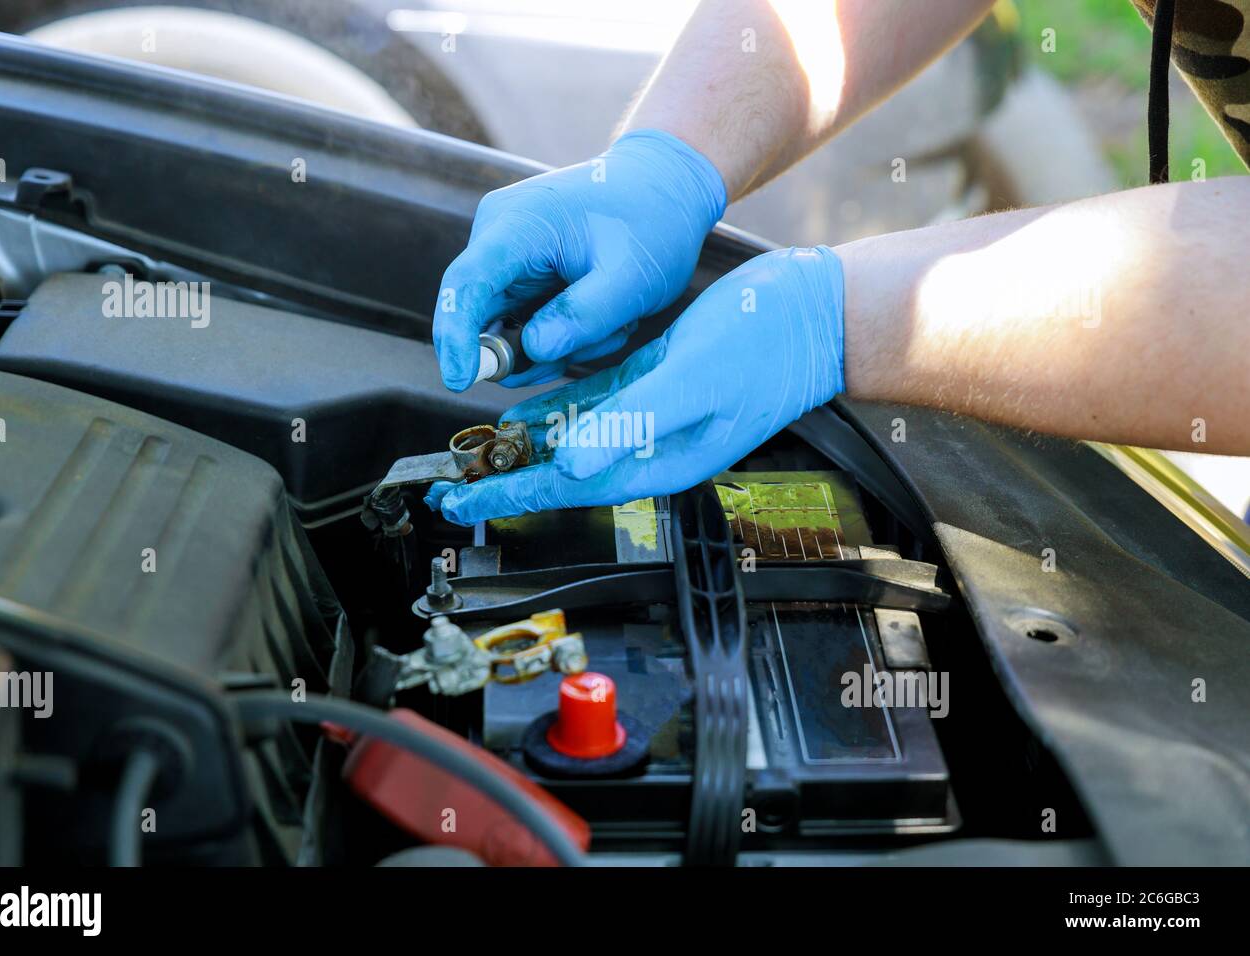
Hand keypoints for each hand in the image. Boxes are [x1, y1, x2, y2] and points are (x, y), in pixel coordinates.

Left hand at [426, 247, 844, 523]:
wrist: (812, 314)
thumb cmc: (763, 348)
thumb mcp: (691, 382)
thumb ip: (630, 421)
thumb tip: (568, 461)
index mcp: (660, 458)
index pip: (571, 486)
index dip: (513, 495)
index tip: (463, 502)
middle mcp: (652, 444)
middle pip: (564, 470)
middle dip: (508, 479)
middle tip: (452, 485)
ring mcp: (653, 414)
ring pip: (574, 436)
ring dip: (526, 446)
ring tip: (477, 453)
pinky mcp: (655, 381)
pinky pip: (593, 402)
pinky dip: (556, 407)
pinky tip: (523, 409)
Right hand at [432, 129, 726, 390]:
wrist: (664, 184)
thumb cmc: (653, 222)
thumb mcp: (632, 278)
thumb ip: (583, 316)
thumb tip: (532, 349)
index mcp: (517, 225)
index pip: (465, 286)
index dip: (454, 338)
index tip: (457, 382)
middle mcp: (498, 237)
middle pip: (479, 317)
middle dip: (524, 353)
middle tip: (582, 351)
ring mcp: (507, 256)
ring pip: (507, 328)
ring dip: (556, 343)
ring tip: (611, 320)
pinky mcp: (521, 273)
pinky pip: (525, 322)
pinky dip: (562, 333)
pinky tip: (602, 314)